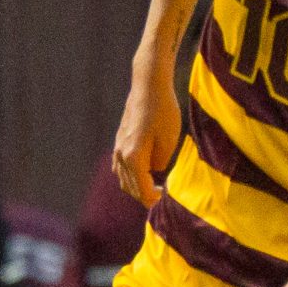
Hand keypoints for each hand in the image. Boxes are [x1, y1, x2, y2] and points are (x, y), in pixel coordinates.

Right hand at [111, 79, 179, 205]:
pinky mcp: (120, 139)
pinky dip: (129, 174)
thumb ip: (160, 162)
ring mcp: (118, 146)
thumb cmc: (163, 112)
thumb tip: (154, 171)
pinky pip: (120, 165)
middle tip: (159, 198)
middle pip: (130, 186)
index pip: (141, 189)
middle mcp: (121, 154)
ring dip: (135, 186)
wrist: (148, 86)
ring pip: (123, 177)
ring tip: (152, 188)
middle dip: (143, 196)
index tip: (163, 200)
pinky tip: (141, 173)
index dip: (152, 199)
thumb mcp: (169, 141)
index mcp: (134, 157)